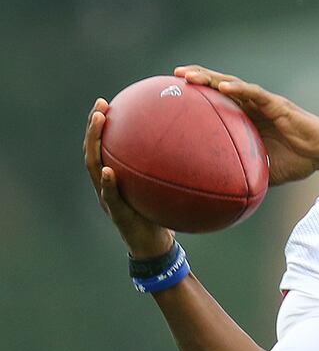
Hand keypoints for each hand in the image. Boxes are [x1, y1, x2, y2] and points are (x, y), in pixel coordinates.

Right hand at [83, 98, 173, 258]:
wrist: (155, 247)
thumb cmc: (161, 214)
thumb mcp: (163, 188)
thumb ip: (169, 169)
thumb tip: (192, 142)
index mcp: (116, 178)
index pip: (104, 147)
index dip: (100, 126)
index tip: (104, 103)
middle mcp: (106, 186)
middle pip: (93, 152)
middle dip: (93, 128)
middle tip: (99, 107)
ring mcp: (108, 200)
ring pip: (94, 169)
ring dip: (94, 146)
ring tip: (99, 124)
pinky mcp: (117, 214)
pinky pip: (110, 197)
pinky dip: (108, 184)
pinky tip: (109, 171)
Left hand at [174, 65, 318, 185]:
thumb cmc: (297, 160)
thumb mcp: (265, 171)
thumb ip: (246, 175)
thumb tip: (224, 197)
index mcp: (248, 118)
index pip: (219, 102)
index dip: (199, 97)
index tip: (175, 95)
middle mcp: (253, 106)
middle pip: (221, 87)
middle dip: (199, 79)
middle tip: (175, 76)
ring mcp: (265, 103)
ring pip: (234, 85)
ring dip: (212, 79)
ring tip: (191, 76)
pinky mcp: (278, 105)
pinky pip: (255, 94)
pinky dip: (239, 89)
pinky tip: (223, 86)